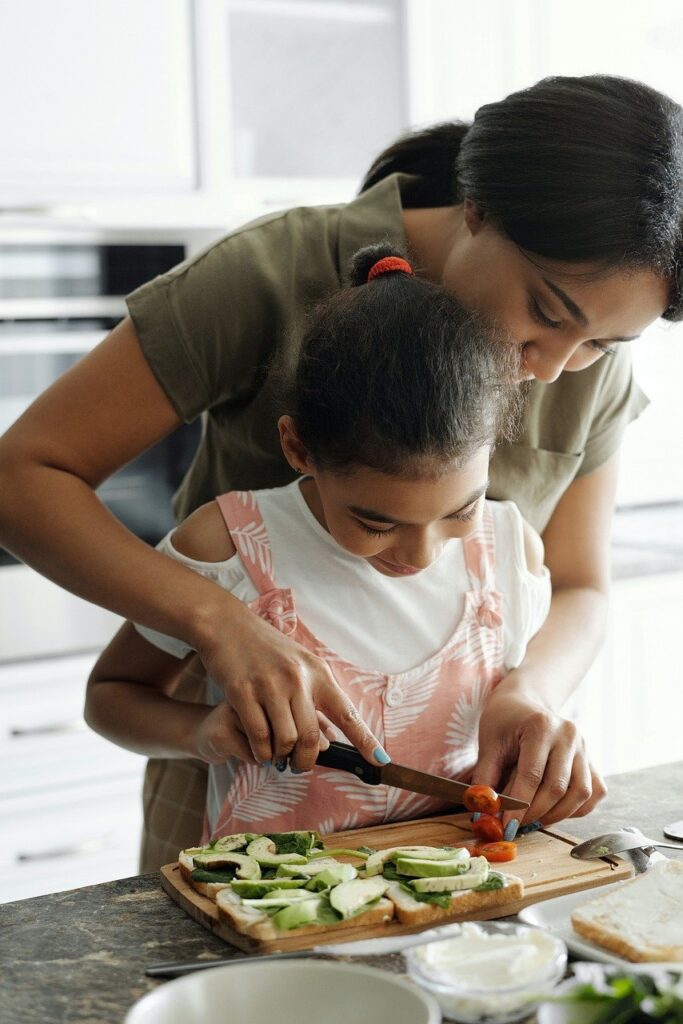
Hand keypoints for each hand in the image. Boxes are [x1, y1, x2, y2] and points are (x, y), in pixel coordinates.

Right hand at [195, 598, 388, 771]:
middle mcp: (298, 678)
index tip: (380, 761)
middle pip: (312, 736)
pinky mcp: (242, 692)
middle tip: (299, 767)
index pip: (347, 712)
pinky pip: (259, 736)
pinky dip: (261, 751)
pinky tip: (260, 750)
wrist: (228, 625)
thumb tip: (331, 740)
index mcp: (317, 672)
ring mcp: (270, 685)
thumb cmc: (265, 648)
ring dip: (282, 757)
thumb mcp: (298, 666)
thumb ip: (315, 700)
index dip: (365, 740)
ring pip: (286, 740)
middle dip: (307, 761)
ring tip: (276, 757)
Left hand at [471, 676, 606, 832]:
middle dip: (534, 813)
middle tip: (515, 825)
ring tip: (532, 819)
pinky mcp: (591, 761)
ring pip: (580, 794)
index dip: (518, 806)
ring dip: (556, 815)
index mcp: (541, 726)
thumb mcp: (488, 744)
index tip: (506, 826)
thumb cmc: (503, 722)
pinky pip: (593, 794)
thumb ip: (485, 778)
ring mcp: (584, 748)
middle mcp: (569, 735)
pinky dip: (575, 809)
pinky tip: (553, 809)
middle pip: (558, 788)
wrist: (523, 704)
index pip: (532, 775)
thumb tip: (483, 813)